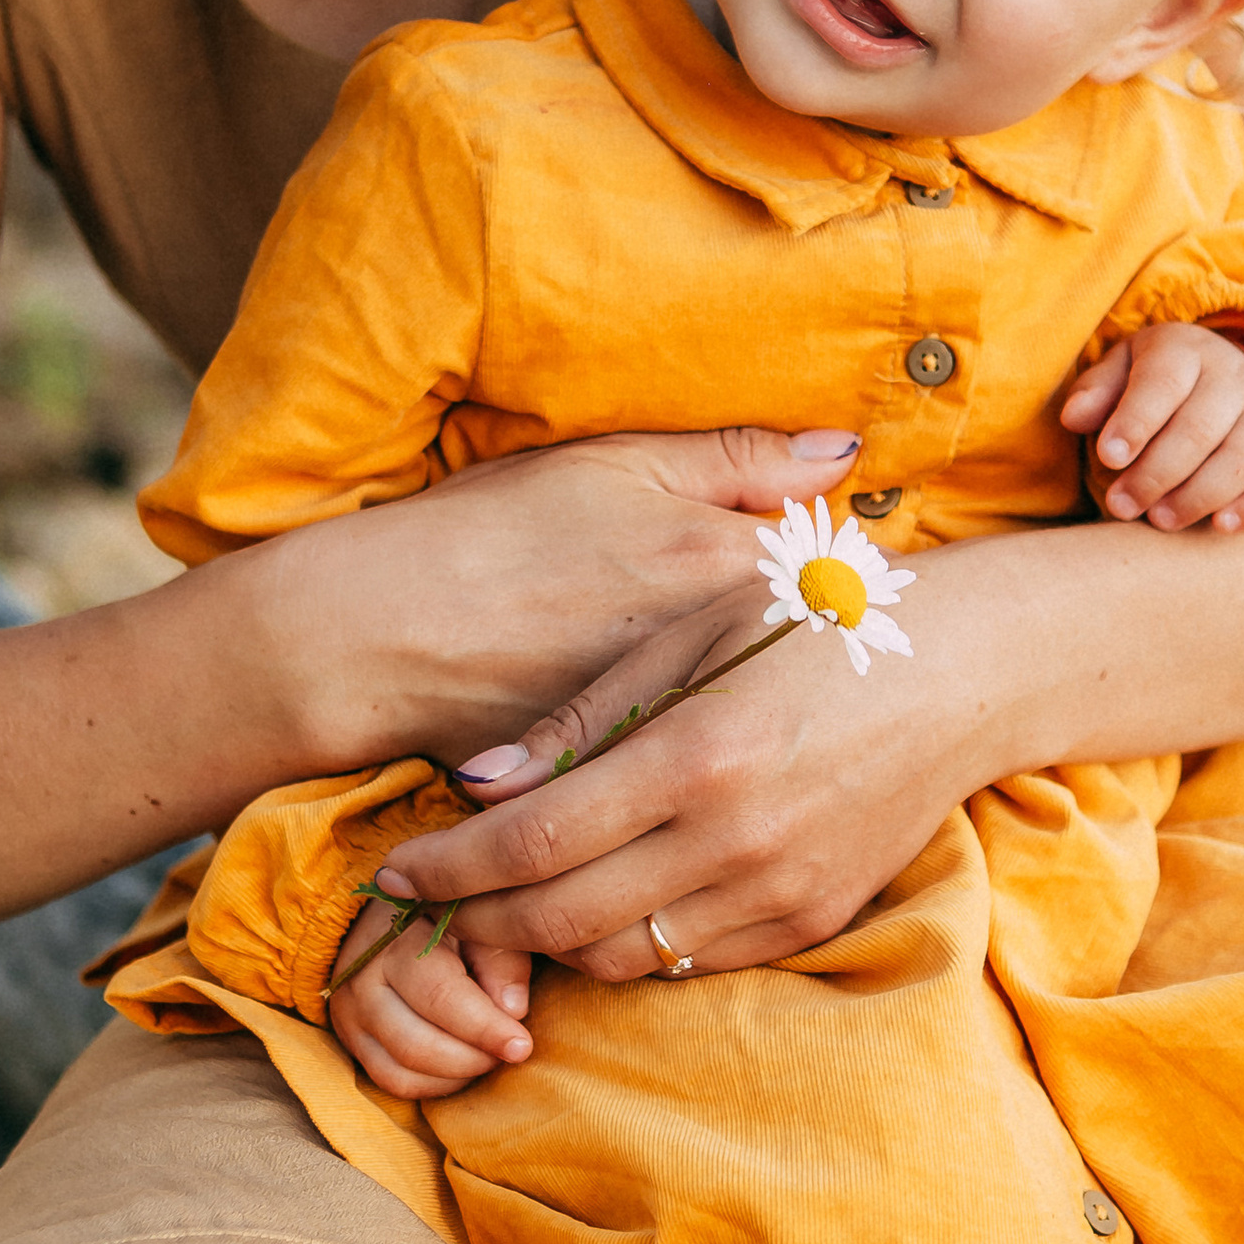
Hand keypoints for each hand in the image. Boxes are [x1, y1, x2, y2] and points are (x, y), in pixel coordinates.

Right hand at [243, 421, 866, 780]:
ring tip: (783, 712)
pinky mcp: (640, 794)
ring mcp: (686, 732)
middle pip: (827, 668)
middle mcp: (722, 659)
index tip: (864, 578)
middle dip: (837, 664)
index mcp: (726, 562)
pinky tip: (712, 758)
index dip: (860, 577)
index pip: (850, 574)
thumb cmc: (493, 532)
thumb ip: (736, 458)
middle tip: (841, 657)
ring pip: (775, 733)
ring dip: (785, 726)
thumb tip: (846, 450)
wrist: (378, 634)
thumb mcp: (615, 465)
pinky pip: (707, 787)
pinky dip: (715, 776)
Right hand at [328, 920, 534, 1099]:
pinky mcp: (352, 1041)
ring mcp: (350, 1016)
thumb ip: (499, 961)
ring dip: (456, 1076)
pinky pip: (392, 1082)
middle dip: (473, 1058)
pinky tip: (462, 1067)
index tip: (522, 1045)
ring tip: (489, 1056)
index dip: (485, 1028)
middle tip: (510, 1050)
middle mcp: (363, 983)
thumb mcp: (475, 923)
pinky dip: (433, 1085)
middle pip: (417, 1045)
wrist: (380, 920)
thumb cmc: (440, 919)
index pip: (440, 997)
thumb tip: (514, 1012)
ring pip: (403, 1072)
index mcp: (395, 944)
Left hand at [366, 555, 992, 980]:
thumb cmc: (813, 626)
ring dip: (552, 941)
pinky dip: (632, 943)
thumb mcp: (693, 633)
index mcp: (697, 753)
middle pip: (564, 921)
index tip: (397, 870)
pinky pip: (689, 961)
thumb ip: (584, 717)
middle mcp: (737, 837)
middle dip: (480, 922)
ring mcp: (778, 889)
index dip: (451, 869)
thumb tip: (480, 783)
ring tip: (518, 901)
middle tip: (437, 902)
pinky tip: (611, 899)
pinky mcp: (810, 919)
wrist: (962, 673)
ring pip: (622, 958)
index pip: (536, 843)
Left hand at [1060, 325, 1243, 531]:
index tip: (1108, 459)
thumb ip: (1096, 393)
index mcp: (1184, 350)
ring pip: (1242, 457)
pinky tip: (1221, 526)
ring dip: (1199, 496)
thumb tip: (1074, 418)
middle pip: (1200, 428)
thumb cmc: (1154, 385)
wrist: (1220, 378)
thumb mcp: (1119, 374)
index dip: (1135, 422)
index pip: (1163, 383)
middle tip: (1122, 506)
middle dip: (1156, 473)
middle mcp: (1233, 374)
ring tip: (1160, 520)